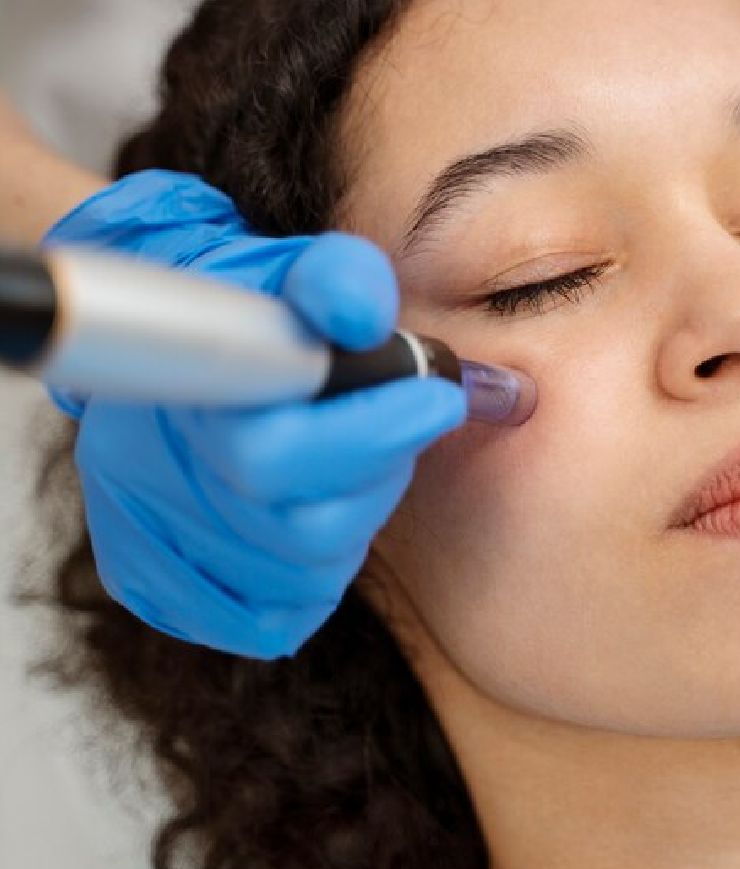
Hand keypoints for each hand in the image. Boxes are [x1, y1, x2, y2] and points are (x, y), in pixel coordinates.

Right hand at [43, 170, 466, 657]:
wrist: (174, 343)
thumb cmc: (258, 309)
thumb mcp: (302, 271)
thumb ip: (340, 281)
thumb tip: (364, 314)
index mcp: (187, 395)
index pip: (280, 454)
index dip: (373, 436)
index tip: (439, 400)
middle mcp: (149, 474)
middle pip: (305, 528)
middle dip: (379, 476)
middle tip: (403, 426)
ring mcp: (146, 536)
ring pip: (298, 579)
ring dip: (352, 526)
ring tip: (351, 468)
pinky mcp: (149, 582)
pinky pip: (266, 621)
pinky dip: (310, 584)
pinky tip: (313, 520)